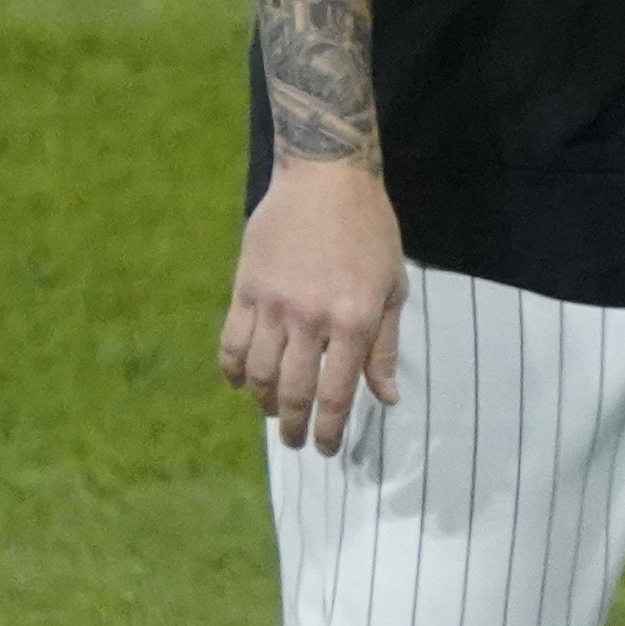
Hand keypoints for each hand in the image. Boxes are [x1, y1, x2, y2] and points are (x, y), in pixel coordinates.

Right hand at [222, 156, 402, 454]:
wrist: (326, 176)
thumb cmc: (370, 232)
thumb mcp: (393, 289)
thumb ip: (385, 347)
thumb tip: (386, 398)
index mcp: (353, 321)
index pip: (335, 394)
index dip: (328, 430)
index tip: (324, 449)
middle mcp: (310, 318)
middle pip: (293, 390)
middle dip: (292, 425)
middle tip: (293, 441)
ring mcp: (273, 302)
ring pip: (258, 371)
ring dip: (262, 400)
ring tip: (270, 409)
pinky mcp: (246, 286)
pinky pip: (232, 340)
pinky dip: (233, 368)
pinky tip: (240, 380)